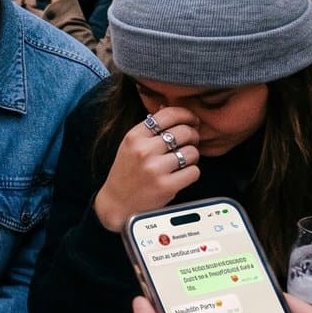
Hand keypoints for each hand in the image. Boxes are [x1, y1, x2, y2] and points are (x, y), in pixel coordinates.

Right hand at [92, 107, 200, 229]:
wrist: (117, 203)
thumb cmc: (126, 172)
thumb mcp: (130, 145)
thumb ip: (148, 129)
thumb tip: (167, 109)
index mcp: (134, 136)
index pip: (167, 115)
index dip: (185, 115)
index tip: (192, 120)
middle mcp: (144, 150)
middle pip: (184, 132)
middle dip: (193, 136)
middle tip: (191, 142)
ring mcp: (155, 169)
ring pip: (192, 152)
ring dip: (193, 156)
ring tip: (184, 160)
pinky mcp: (166, 186)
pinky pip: (194, 172)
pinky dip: (192, 173)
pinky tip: (182, 174)